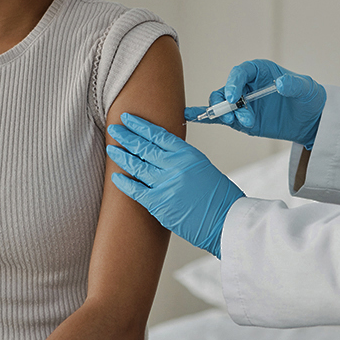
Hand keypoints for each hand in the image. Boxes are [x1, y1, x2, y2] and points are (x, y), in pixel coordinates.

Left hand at [107, 115, 243, 253]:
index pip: (159, 135)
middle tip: (114, 129)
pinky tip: (115, 176)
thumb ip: (182, 159)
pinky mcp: (158, 203)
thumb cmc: (220, 197)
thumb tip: (161, 154)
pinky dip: (123, 182)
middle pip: (144, 147)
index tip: (128, 118)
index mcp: (188, 154)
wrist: (227, 221)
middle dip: (127, 136)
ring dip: (121, 155)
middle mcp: (175, 166)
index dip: (141, 126)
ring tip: (111, 147)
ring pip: (136, 165)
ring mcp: (165, 184)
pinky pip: (135, 189)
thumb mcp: (203, 168)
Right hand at [184, 57, 324, 145]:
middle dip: (228, 104)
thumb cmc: (308, 98)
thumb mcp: (305, 89)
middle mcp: (246, 86)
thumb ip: (293, 84)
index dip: (233, 83)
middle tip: (238, 117)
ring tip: (245, 123)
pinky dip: (205, 117)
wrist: (310, 120)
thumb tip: (281, 82)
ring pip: (222, 105)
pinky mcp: (239, 119)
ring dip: (227, 116)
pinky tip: (191, 116)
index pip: (240, 73)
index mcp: (259, 71)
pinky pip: (219, 117)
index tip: (233, 97)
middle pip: (225, 90)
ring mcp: (241, 103)